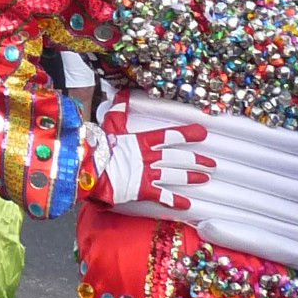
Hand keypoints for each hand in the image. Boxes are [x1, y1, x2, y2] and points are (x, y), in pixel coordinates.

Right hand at [77, 99, 211, 209]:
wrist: (86, 167)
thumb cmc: (98, 147)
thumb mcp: (110, 125)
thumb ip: (119, 110)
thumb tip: (122, 93)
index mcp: (141, 140)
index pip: (168, 135)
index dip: (186, 133)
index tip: (203, 132)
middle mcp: (147, 157)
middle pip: (176, 157)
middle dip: (195, 160)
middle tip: (211, 163)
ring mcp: (145, 173)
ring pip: (173, 174)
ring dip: (190, 176)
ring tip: (205, 177)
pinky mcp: (141, 189)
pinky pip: (161, 195)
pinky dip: (174, 200)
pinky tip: (187, 204)